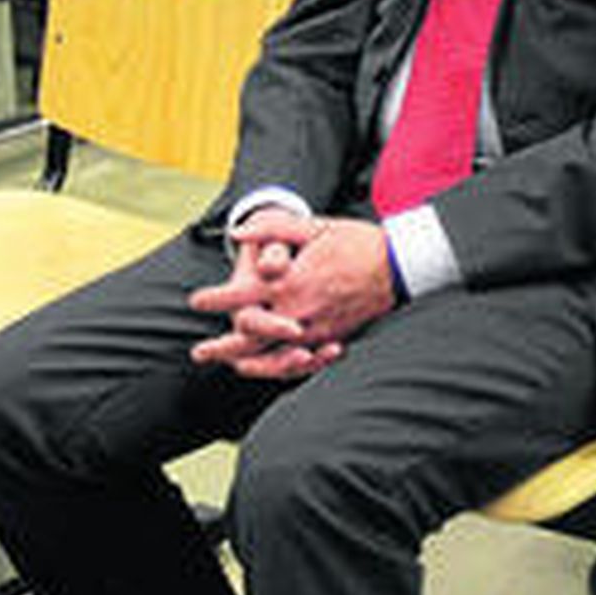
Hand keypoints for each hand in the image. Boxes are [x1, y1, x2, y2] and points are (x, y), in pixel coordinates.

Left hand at [188, 212, 395, 378]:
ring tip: (226, 366)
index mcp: (291, 281)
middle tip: (199, 353)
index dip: (216, 299)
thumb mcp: (314, 226)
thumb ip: (273, 227)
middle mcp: (299, 310)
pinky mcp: (332, 338)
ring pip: (272, 356)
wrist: (399, 265)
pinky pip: (301, 361)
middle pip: (251, 336)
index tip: (196, 300)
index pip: (243, 295)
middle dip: (221, 346)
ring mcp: (316, 329)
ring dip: (246, 362)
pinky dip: (279, 368)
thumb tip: (238, 232)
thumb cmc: (355, 241)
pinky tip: (266, 368)